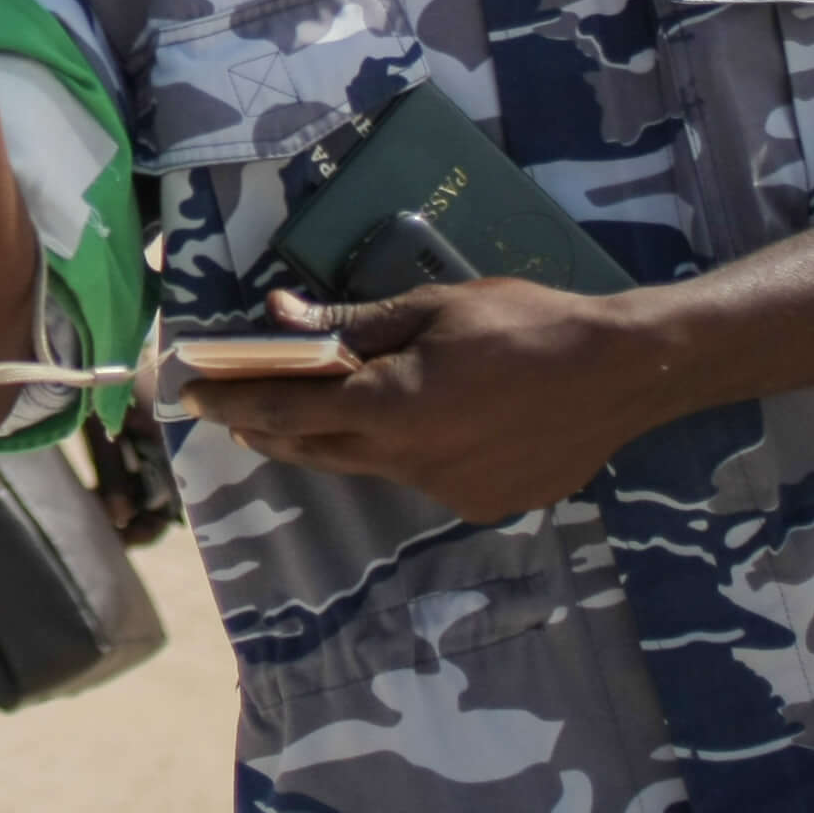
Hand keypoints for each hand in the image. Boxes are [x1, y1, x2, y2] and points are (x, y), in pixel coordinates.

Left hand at [181, 282, 665, 524]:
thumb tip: (282, 313)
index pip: (286, 413)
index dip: (234, 406)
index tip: (194, 400)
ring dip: (336, 441)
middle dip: (269, 431)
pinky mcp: (483, 504)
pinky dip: (401, 453)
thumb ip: (353, 322)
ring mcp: (447, 491)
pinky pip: (421, 478)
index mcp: (389, 408)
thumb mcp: (430, 308)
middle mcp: (408, 462)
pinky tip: (416, 427)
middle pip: (316, 450)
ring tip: (315, 414)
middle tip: (236, 413)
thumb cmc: (522, 323)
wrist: (619, 374)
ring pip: (368, 466)